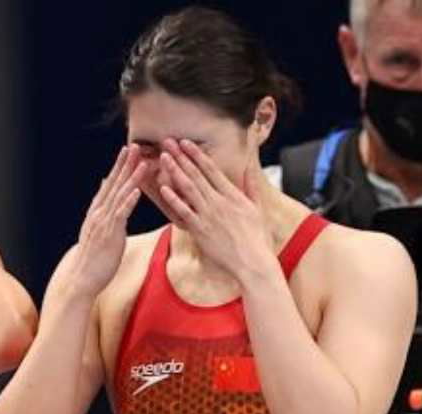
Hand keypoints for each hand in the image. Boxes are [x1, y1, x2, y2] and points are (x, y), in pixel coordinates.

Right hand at [64, 145, 149, 296]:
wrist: (81, 278)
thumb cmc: (93, 258)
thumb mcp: (96, 230)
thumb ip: (102, 211)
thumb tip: (104, 193)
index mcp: (98, 212)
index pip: (110, 184)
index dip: (119, 166)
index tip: (127, 150)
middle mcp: (99, 213)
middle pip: (115, 184)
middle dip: (126, 164)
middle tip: (135, 146)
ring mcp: (104, 222)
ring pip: (120, 195)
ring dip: (131, 178)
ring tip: (143, 162)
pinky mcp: (110, 234)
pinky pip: (121, 214)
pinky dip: (128, 201)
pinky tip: (137, 190)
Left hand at [153, 139, 276, 284]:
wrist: (253, 262)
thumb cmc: (257, 238)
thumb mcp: (257, 208)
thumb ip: (251, 185)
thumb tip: (248, 166)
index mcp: (233, 195)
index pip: (212, 170)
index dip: (197, 155)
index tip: (185, 143)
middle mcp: (219, 202)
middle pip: (196, 175)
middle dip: (181, 157)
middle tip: (167, 142)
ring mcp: (209, 215)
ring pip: (188, 189)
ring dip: (175, 172)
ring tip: (163, 158)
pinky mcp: (200, 231)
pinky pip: (184, 212)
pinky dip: (173, 199)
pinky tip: (163, 188)